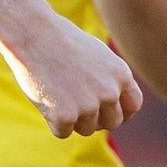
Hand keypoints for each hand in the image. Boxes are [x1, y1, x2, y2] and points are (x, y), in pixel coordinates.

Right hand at [2, 16, 143, 137]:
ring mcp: (88, 106)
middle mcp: (110, 92)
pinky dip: (52, 121)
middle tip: (76, 104)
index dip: (121, 112)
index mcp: (121, 74)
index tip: (107, 112)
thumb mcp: (97, 55)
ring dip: (73, 119)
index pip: (133, 106)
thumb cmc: (61, 41)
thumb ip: (110, 79)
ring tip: (58, 93)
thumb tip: (114, 104)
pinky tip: (45, 98)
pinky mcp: (65, 116)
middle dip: (96, 119)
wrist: (33, 34)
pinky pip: (62, 132)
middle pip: (112, 123)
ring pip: (86, 129)